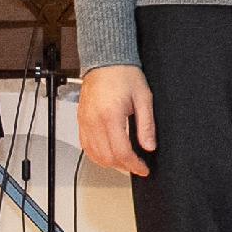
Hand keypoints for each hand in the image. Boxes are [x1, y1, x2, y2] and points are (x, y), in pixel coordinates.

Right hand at [79, 63, 154, 177]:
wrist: (105, 62)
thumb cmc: (124, 75)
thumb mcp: (144, 98)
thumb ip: (147, 125)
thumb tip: (149, 145)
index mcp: (111, 116)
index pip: (121, 151)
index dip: (134, 165)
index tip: (143, 169)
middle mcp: (94, 122)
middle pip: (107, 157)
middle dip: (123, 167)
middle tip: (137, 167)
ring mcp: (85, 122)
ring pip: (94, 154)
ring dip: (109, 164)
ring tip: (125, 164)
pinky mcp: (81, 121)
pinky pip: (85, 145)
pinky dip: (96, 155)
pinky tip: (107, 156)